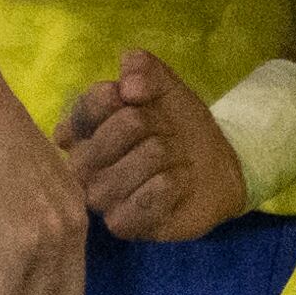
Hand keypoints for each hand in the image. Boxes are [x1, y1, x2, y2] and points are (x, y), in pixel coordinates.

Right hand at [62, 46, 254, 241]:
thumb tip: (129, 82)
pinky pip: (154, 192)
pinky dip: (177, 182)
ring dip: (173, 153)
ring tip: (174, 160)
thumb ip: (144, 70)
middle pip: (125, 126)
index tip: (142, 99)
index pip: (93, 101)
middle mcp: (81, 164)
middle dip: (160, 123)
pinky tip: (177, 183)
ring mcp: (99, 196)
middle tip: (166, 134)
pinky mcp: (121, 224)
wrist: (214, 169)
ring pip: (146, 157)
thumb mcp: (165, 87)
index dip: (127, 96)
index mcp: (82, 128)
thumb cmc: (178, 127)